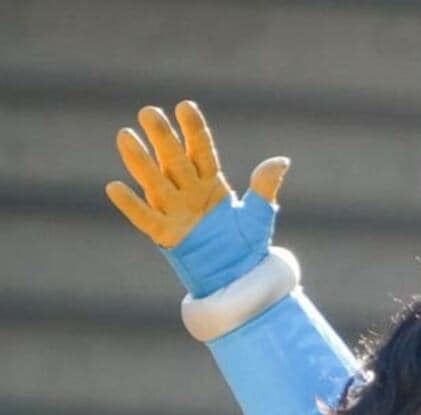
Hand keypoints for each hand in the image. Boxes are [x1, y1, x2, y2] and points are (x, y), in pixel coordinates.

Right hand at [107, 102, 287, 249]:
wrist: (238, 277)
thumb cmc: (246, 244)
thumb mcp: (258, 214)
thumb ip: (264, 187)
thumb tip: (280, 161)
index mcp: (211, 182)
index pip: (201, 150)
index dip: (193, 130)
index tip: (184, 106)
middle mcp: (188, 191)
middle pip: (174, 159)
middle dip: (162, 137)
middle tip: (148, 112)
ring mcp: (175, 210)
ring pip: (154, 181)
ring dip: (140, 161)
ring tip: (125, 136)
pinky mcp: (166, 234)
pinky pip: (145, 217)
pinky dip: (131, 204)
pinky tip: (114, 187)